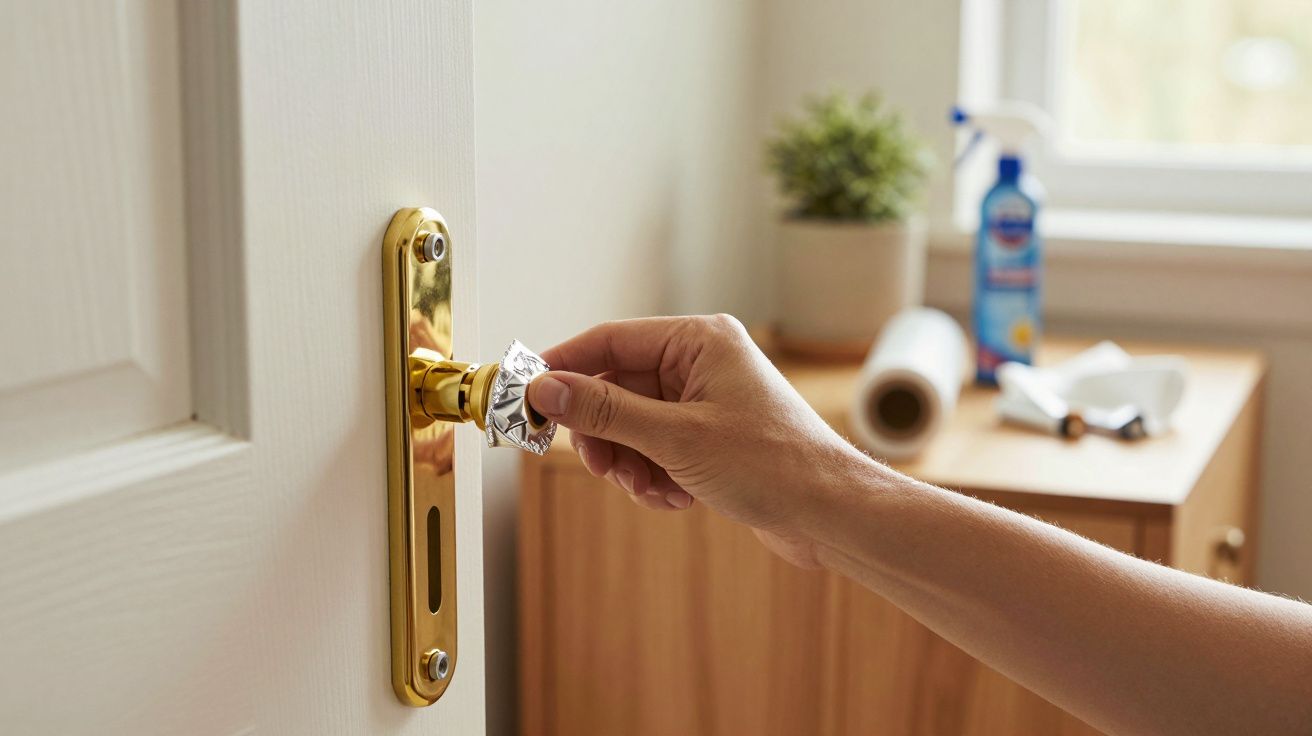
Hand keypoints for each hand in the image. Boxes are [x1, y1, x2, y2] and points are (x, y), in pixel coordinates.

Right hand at [526, 315, 873, 567]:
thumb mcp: (675, 437)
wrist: (830, 514)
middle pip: (617, 387)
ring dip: (630, 463)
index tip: (527, 397)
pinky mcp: (711, 440)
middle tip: (598, 465)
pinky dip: (655, 477)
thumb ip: (605, 410)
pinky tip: (676, 499)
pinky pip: (656, 450)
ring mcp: (706, 402)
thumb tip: (545, 389)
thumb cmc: (771, 464)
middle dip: (604, 433)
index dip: (565, 367)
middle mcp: (702, 363)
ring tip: (648, 489)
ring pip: (633, 426)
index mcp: (699, 340)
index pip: (611, 340)